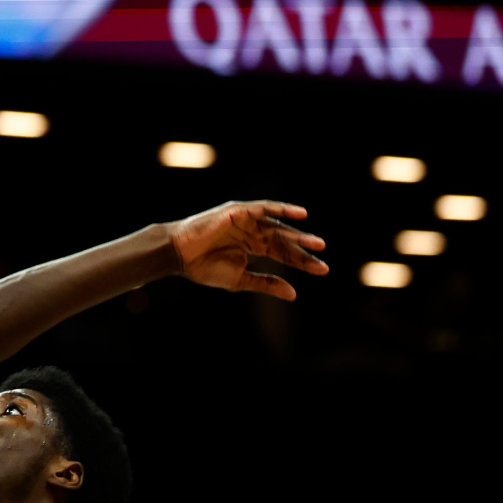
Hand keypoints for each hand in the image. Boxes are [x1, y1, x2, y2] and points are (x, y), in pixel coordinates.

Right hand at [165, 201, 327, 300]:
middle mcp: (252, 231)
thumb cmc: (204, 267)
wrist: (179, 255)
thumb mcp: (240, 279)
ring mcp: (245, 220)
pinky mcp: (237, 211)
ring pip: (277, 225)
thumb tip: (293, 294)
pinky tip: (299, 214)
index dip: (302, 261)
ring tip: (315, 243)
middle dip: (303, 248)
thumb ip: (266, 283)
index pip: (282, 253)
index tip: (323, 270)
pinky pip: (263, 208)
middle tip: (323, 254)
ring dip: (297, 232)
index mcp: (251, 247)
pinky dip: (281, 209)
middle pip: (283, 240)